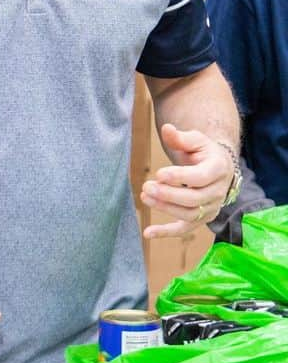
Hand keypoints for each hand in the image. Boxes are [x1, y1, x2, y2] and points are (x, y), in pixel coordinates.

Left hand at [141, 123, 234, 238]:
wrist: (218, 166)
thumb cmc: (203, 151)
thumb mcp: (195, 140)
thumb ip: (180, 138)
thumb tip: (167, 129)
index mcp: (218, 169)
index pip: (200, 177)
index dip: (180, 177)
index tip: (159, 173)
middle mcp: (218, 192)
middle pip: (194, 199)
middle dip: (168, 195)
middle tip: (146, 186)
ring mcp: (211, 208)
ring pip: (189, 215)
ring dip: (165, 208)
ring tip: (144, 197)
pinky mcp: (201, 218)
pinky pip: (185, 229)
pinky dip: (166, 232)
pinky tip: (148, 233)